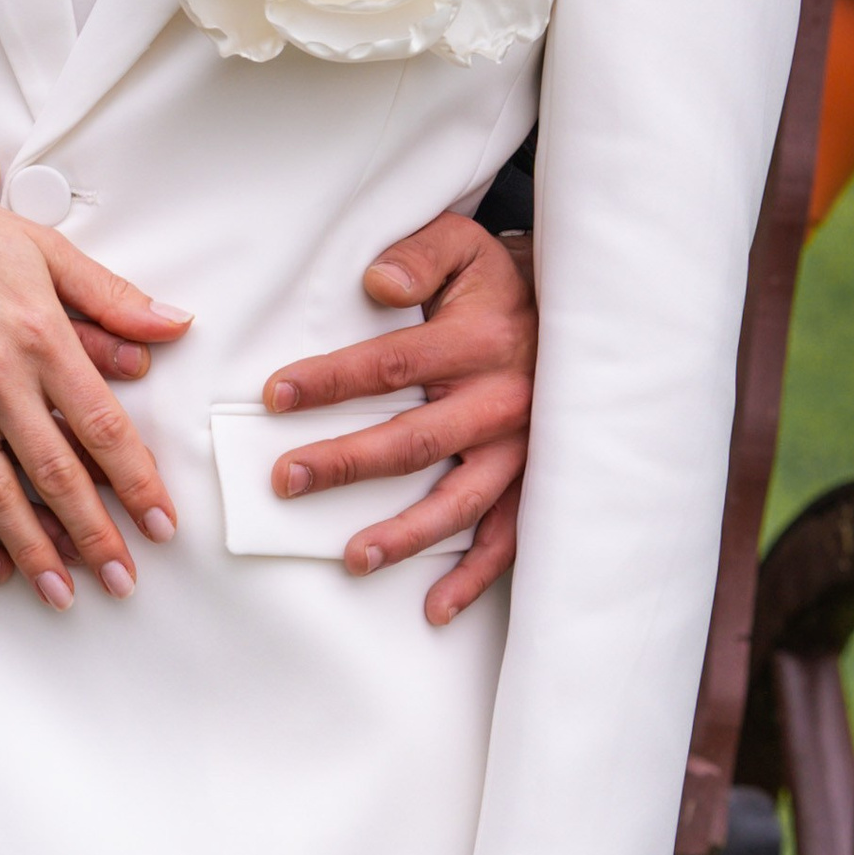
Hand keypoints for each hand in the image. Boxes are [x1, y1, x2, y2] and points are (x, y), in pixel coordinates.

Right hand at [0, 158, 187, 608]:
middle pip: (54, 472)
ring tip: (60, 592)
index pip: (101, 425)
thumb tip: (172, 325)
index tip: (159, 521)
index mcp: (37, 334)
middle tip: (122, 578)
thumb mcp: (40, 248)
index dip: (136, 481)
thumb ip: (111, 296)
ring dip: (31, 550)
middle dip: (94, 534)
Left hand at [261, 213, 534, 626]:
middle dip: (345, 464)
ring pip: (460, 501)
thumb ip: (419, 255)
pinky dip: (475, 577)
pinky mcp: (537, 481)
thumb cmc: (498, 283)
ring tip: (352, 558)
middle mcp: (503, 401)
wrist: (578, 314)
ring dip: (406, 534)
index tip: (275, 396)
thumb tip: (376, 282)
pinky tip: (435, 607)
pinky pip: (510, 537)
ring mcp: (523, 450)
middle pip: (415, 441)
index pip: (392, 365)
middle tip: (284, 480)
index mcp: (478, 341)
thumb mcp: (463, 247)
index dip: (331, 382)